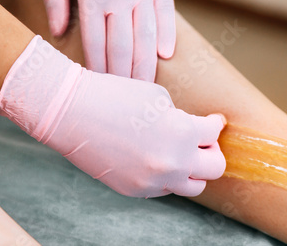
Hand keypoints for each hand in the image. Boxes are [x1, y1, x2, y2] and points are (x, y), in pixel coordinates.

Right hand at [0, 36, 225, 197]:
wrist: (71, 112)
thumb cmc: (114, 96)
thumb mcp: (158, 98)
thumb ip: (182, 120)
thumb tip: (190, 132)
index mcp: (182, 134)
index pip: (214, 133)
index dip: (215, 123)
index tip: (213, 121)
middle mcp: (173, 163)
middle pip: (215, 168)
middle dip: (212, 150)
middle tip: (203, 140)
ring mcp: (153, 181)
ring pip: (193, 186)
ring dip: (193, 169)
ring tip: (182, 152)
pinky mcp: (135, 190)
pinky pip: (164, 189)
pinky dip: (167, 176)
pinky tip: (156, 158)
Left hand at [44, 0, 174, 80]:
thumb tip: (56, 30)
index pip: (94, 43)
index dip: (97, 69)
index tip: (100, 90)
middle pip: (122, 47)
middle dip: (122, 77)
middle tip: (125, 100)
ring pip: (146, 37)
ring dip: (145, 66)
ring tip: (146, 89)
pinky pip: (167, 16)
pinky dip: (167, 38)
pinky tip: (165, 57)